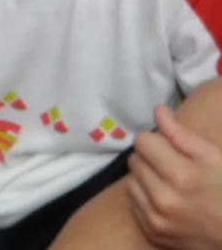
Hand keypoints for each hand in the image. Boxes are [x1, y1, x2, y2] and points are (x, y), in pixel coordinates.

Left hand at [128, 100, 221, 249]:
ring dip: (145, 178)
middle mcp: (163, 199)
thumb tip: (157, 110)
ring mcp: (156, 219)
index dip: (157, 140)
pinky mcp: (152, 233)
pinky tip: (167, 200)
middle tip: (174, 167)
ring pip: (131, 181)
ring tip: (170, 184)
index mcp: (181, 176)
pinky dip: (145, 198)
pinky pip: (133, 203)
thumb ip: (182, 135)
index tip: (170, 147)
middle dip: (151, 158)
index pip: (143, 141)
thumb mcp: (215, 158)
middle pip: (135, 160)